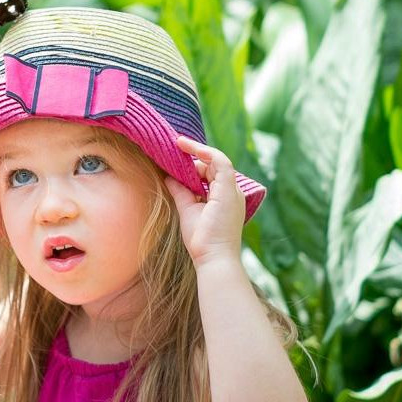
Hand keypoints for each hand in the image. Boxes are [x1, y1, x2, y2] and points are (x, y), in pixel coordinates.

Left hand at [164, 136, 244, 266]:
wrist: (212, 257)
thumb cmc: (201, 240)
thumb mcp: (187, 209)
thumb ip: (180, 192)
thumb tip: (168, 177)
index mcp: (224, 197)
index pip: (211, 173)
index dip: (195, 163)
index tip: (178, 153)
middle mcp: (231, 192)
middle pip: (213, 166)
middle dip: (194, 156)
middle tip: (174, 146)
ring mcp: (232, 191)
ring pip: (217, 161)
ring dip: (197, 151)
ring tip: (179, 144)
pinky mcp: (229, 191)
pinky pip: (220, 162)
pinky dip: (205, 152)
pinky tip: (189, 147)